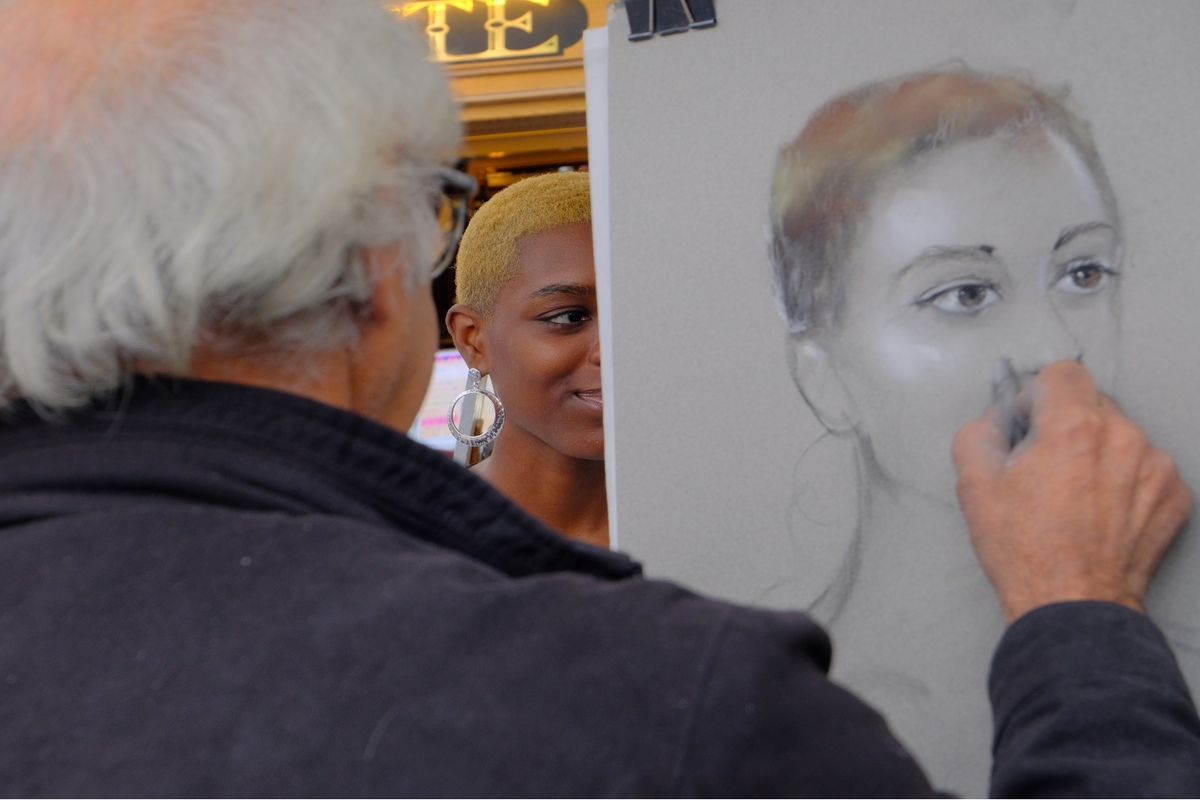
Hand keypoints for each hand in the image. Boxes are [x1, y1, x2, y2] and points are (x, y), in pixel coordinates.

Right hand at [952, 360, 1191, 623]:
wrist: (1073, 605)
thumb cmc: (1026, 552)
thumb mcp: (973, 486)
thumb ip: (979, 433)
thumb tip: (995, 421)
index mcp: (1074, 427)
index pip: (1063, 373)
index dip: (1037, 396)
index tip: (1030, 424)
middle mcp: (1124, 438)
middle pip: (1092, 404)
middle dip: (1067, 426)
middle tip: (1046, 469)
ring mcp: (1155, 467)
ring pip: (1121, 436)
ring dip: (1098, 453)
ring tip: (1075, 497)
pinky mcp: (1175, 495)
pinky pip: (1146, 468)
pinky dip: (1125, 481)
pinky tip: (1101, 513)